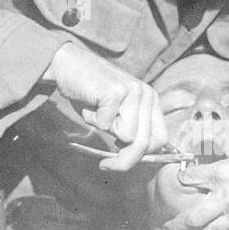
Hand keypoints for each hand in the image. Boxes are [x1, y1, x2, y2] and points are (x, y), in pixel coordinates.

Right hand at [40, 43, 168, 169]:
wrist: (68, 65)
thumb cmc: (90, 94)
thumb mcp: (115, 115)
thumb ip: (128, 131)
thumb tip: (134, 158)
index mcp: (151, 100)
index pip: (161, 139)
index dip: (144, 156)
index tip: (124, 162)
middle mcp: (147, 94)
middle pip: (145, 143)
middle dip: (125, 161)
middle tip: (106, 165)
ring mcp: (133, 91)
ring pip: (127, 136)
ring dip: (105, 130)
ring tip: (96, 111)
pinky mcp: (116, 91)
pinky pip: (106, 125)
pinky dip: (93, 119)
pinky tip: (90, 102)